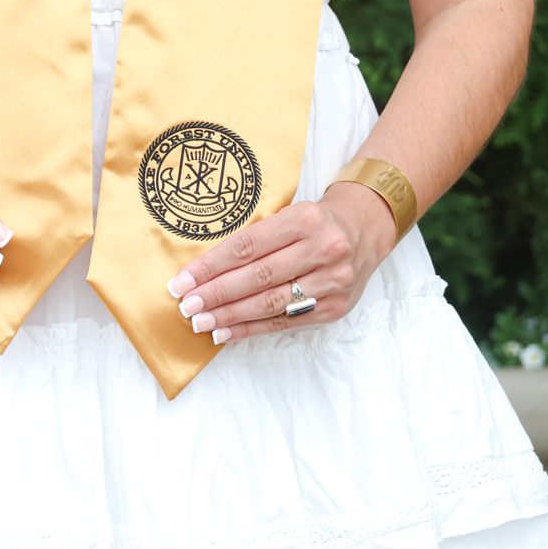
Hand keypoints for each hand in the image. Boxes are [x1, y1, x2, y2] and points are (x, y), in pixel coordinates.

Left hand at [164, 182, 396, 343]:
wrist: (364, 229)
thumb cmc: (315, 223)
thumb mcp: (289, 215)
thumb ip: (254, 239)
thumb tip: (203, 271)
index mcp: (304, 220)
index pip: (248, 246)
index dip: (211, 265)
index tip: (182, 280)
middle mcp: (323, 250)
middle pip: (258, 276)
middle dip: (216, 293)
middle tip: (187, 305)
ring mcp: (332, 282)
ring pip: (271, 303)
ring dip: (230, 315)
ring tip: (201, 322)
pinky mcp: (334, 308)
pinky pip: (285, 321)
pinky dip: (252, 329)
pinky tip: (226, 333)